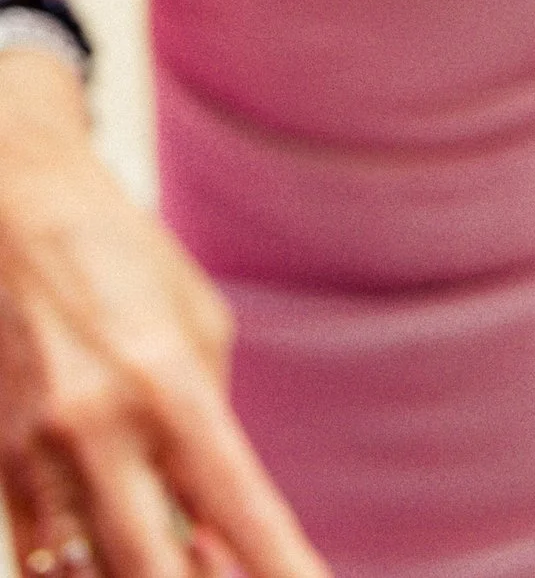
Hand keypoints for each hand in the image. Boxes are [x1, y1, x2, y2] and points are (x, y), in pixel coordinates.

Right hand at [0, 52, 328, 577]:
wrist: (14, 215)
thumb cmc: (125, 265)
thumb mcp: (197, 327)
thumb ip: (211, 426)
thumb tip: (219, 531)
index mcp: (172, 388)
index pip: (240, 512)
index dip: (283, 571)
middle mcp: (102, 434)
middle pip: (157, 574)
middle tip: (237, 572)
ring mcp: (39, 461)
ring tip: (188, 557)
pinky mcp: (0, 474)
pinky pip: (42, 565)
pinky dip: (86, 574)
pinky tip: (121, 554)